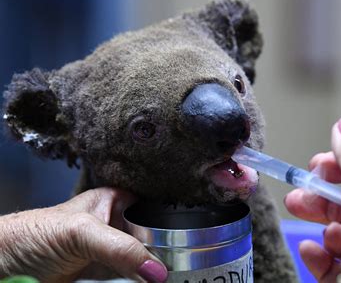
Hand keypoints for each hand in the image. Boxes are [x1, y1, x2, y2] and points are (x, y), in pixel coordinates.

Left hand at [0, 187, 167, 282]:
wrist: (4, 267)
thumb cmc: (32, 234)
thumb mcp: (81, 233)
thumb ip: (121, 248)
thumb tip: (157, 270)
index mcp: (113, 200)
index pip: (151, 208)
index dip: (170, 221)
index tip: (188, 238)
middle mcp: (114, 223)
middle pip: (151, 235)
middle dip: (164, 248)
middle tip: (181, 261)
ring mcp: (109, 249)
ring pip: (142, 258)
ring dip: (153, 268)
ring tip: (169, 274)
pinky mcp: (102, 273)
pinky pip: (130, 277)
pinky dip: (141, 281)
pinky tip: (151, 281)